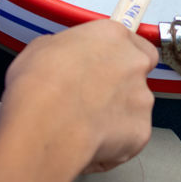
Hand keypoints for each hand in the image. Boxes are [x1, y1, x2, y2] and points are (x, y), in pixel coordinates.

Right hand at [0, 19, 157, 173]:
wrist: (44, 123)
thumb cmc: (39, 85)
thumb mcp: (41, 48)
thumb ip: (67, 50)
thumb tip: (64, 60)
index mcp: (113, 36)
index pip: (133, 44)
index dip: (120, 58)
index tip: (106, 69)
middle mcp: (134, 63)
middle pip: (138, 75)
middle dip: (122, 88)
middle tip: (93, 100)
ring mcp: (142, 98)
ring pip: (135, 109)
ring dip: (116, 117)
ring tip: (84, 127)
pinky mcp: (141, 131)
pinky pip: (129, 139)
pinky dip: (114, 144)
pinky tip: (88, 144)